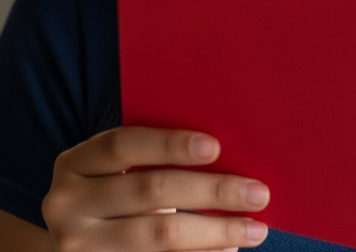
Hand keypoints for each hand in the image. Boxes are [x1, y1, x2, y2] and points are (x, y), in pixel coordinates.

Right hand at [42, 126, 269, 250]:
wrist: (77, 240)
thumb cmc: (115, 190)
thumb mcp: (118, 169)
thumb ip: (156, 155)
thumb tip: (230, 153)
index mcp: (76, 163)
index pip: (123, 145)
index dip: (169, 144)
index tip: (215, 147)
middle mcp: (67, 205)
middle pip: (151, 191)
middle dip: (211, 190)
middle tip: (258, 193)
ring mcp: (78, 248)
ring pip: (159, 235)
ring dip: (215, 232)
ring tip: (255, 229)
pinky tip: (227, 250)